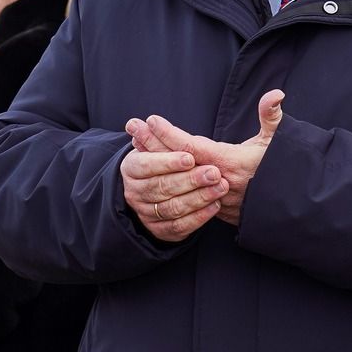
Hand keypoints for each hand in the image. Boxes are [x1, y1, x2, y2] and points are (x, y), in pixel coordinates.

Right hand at [121, 124, 228, 241]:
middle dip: (189, 180)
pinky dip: (198, 217)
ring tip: (220, 187)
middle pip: (161, 187)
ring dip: (198, 198)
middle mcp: (133, 192)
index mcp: (131, 168)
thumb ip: (159, 134)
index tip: (190, 157)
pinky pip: (179, 227)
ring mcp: (145, 213)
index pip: (146, 165)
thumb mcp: (163, 145)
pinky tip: (215, 205)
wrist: (165, 189)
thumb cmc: (167, 162)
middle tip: (214, 173)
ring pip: (172, 208)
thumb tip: (142, 121)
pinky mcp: (160, 230)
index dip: (168, 162)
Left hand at [140, 90, 284, 226]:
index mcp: (228, 162)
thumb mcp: (277, 143)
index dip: (169, 134)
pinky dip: (164, 176)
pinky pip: (180, 189)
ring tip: (134, 142)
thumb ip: (271, 117)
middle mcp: (214, 179)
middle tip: (131, 125)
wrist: (289, 208)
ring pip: (174, 177)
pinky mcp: (209, 207)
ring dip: (153, 159)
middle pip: (175, 161)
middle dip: (152, 142)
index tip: (151, 119)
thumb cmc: (282, 171)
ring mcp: (209, 195)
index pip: (190, 147)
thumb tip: (276, 93)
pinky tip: (149, 165)